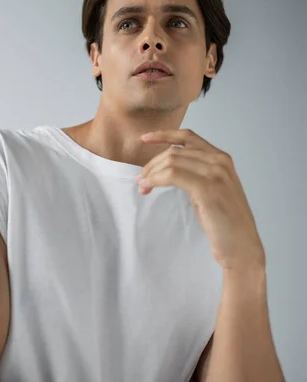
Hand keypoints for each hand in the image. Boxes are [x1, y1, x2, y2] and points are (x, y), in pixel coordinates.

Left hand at [136, 129, 265, 270]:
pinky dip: (155, 179)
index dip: (163, 135)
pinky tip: (149, 188)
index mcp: (222, 158)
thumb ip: (197, 173)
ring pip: (171, 161)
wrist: (241, 246)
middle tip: (140, 179)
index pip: (188, 136)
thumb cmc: (225, 222)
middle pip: (175, 151)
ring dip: (151, 173)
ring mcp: (215, 174)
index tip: (144, 139)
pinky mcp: (207, 188)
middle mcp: (220, 161)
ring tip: (143, 186)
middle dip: (152, 164)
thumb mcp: (212, 189)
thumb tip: (170, 167)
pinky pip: (172, 175)